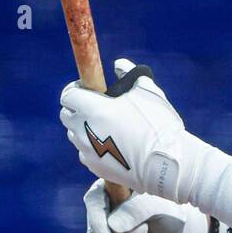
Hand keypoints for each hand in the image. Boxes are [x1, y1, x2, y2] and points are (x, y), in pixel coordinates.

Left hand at [59, 59, 199, 202]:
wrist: (165, 163)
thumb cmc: (157, 124)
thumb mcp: (147, 91)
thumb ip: (130, 73)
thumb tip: (119, 65)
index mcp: (93, 109)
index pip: (68, 95)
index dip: (76, 89)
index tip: (88, 88)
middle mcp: (83, 130)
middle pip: (66, 115)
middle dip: (77, 108)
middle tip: (97, 106)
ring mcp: (87, 151)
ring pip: (74, 135)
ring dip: (83, 128)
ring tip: (107, 126)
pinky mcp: (94, 167)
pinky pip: (85, 152)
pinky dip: (92, 147)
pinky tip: (112, 145)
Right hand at [83, 179, 209, 232]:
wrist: (178, 232)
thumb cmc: (167, 210)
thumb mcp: (156, 206)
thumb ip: (136, 211)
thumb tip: (112, 226)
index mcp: (110, 188)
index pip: (94, 201)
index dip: (98, 220)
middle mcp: (101, 209)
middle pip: (96, 229)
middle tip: (147, 231)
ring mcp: (100, 229)